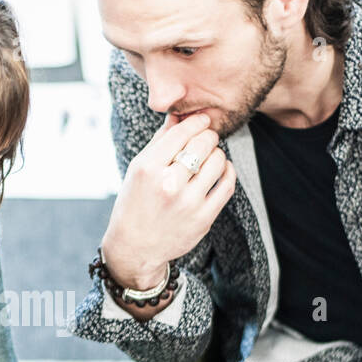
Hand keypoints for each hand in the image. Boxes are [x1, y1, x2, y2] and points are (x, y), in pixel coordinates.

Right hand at [100, 112, 235, 288]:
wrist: (135, 247)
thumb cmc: (134, 203)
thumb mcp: (138, 169)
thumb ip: (160, 141)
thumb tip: (179, 115)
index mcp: (148, 168)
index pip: (182, 132)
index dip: (196, 122)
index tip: (202, 121)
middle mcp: (168, 185)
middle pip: (203, 143)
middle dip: (208, 136)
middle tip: (206, 139)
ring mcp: (188, 203)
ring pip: (218, 161)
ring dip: (217, 154)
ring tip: (209, 157)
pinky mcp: (203, 218)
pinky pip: (227, 184)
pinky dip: (227, 171)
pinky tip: (220, 170)